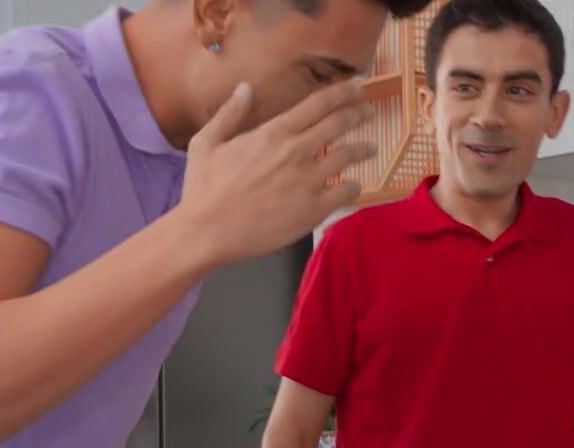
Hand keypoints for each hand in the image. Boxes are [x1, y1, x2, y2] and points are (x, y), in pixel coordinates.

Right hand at [179, 79, 375, 268]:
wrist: (207, 232)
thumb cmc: (203, 188)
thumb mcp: (207, 142)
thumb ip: (229, 113)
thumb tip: (245, 88)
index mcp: (274, 132)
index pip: (319, 103)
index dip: (343, 92)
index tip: (357, 88)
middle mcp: (296, 151)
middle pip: (340, 123)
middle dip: (359, 113)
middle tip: (368, 112)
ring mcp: (309, 181)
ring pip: (350, 155)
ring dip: (364, 148)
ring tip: (370, 147)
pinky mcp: (314, 209)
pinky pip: (347, 191)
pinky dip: (355, 185)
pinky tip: (354, 185)